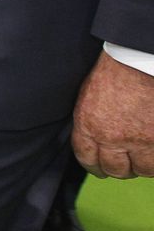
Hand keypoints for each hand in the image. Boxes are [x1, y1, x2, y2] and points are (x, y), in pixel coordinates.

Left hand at [72, 51, 153, 177]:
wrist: (139, 61)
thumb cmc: (115, 71)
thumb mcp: (89, 96)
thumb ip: (90, 122)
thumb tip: (95, 141)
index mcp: (88, 125)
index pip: (87, 159)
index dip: (95, 166)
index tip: (100, 168)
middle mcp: (112, 138)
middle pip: (115, 170)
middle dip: (120, 169)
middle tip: (126, 164)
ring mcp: (140, 140)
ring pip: (142, 169)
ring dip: (143, 165)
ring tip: (144, 156)